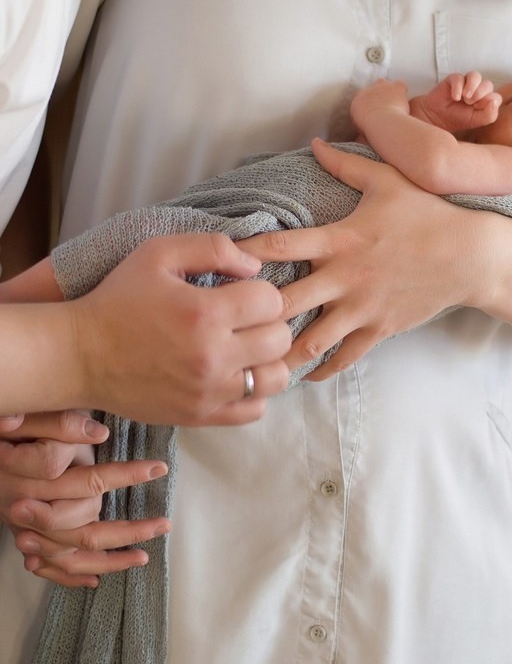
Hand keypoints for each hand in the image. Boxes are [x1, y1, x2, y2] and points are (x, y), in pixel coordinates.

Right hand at [0, 411, 169, 587]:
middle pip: (85, 527)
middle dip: (130, 529)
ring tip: (143, 557)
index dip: (128, 475)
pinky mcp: (23, 539)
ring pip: (72, 554)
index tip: (160, 468)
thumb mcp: (32, 418)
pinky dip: (72, 575)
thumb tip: (100, 432)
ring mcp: (25, 529)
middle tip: (165, 525)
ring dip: (110, 559)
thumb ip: (61, 424)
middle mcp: (29, 510)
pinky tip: (96, 578)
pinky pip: (49, 567)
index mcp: (35, 478)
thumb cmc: (11, 432)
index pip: (90, 481)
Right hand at [69, 233, 290, 424]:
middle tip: (244, 317)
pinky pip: (255, 410)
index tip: (239, 291)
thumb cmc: (119, 298)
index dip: (261, 290)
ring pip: (275, 378)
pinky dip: (254, 391)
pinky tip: (234, 371)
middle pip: (280, 339)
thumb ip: (213, 247)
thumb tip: (255, 265)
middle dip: (269, 321)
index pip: (272, 301)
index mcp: (204, 313)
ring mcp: (208, 392)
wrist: (80, 355)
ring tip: (245, 345)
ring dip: (267, 358)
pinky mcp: (200, 416)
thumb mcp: (158, 253)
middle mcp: (212, 357)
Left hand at [238, 139, 481, 378]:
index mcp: (340, 238)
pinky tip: (301, 375)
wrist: (471, 254)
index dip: (244, 254)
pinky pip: (344, 357)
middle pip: (285, 302)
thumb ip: (345, 166)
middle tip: (222, 323)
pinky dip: (320, 368)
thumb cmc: (426, 213)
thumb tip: (314, 143)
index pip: (281, 246)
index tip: (219, 262)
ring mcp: (362, 307)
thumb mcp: (386, 181)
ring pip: (310, 341)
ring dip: (280, 353)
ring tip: (253, 362)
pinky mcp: (380, 329)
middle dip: (252, 315)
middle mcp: (345, 276)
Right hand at [350, 79, 409, 131]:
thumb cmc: (372, 129)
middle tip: (383, 106)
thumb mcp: (360, 128)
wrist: (382, 122)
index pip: (360, 97)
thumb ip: (361, 122)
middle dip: (377, 95)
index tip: (372, 108)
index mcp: (358, 101)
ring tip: (393, 102)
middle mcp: (368, 91)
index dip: (368, 102)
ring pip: (384, 83)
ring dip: (388, 91)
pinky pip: (400, 84)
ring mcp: (381, 87)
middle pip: (371, 89)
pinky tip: (403, 99)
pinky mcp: (395, 87)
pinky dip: (401, 90)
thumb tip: (365, 126)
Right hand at [417, 72, 500, 131]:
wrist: (437, 118)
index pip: (496, 97)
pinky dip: (458, 88)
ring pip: (476, 76)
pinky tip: (455, 98)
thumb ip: (490, 115)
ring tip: (465, 98)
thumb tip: (494, 102)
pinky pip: (459, 78)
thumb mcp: (477, 121)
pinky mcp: (453, 79)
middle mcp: (477, 89)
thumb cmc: (458, 119)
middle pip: (488, 84)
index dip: (488, 103)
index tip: (477, 110)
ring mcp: (465, 82)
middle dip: (480, 95)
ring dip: (472, 87)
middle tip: (470, 104)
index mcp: (486, 99)